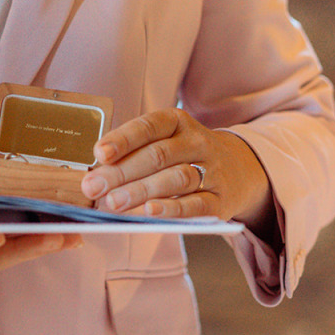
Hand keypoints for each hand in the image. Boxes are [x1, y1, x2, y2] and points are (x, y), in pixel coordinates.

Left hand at [80, 108, 272, 224]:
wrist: (239, 168)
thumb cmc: (184, 156)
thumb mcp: (164, 142)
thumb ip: (132, 155)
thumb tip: (95, 176)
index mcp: (177, 122)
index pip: (149, 126)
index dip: (123, 139)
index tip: (99, 153)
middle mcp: (197, 142)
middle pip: (158, 155)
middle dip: (122, 172)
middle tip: (95, 187)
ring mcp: (211, 170)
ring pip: (175, 178)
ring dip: (142, 191)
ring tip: (114, 202)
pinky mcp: (220, 200)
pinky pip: (196, 204)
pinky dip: (172, 209)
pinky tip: (150, 212)